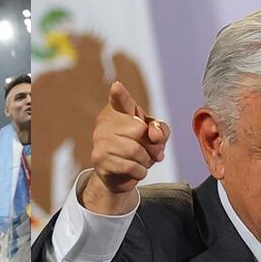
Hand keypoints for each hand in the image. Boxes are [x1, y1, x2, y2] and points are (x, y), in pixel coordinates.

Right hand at [84, 81, 170, 213]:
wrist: (118, 175)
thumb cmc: (137, 148)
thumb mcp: (155, 135)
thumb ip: (161, 129)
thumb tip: (154, 134)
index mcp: (118, 110)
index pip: (120, 100)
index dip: (119, 94)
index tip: (117, 86)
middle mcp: (105, 122)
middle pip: (139, 130)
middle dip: (152, 145)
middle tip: (152, 152)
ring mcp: (100, 141)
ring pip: (135, 151)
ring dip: (146, 160)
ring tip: (142, 161)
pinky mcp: (100, 160)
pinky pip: (131, 167)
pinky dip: (140, 172)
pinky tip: (135, 170)